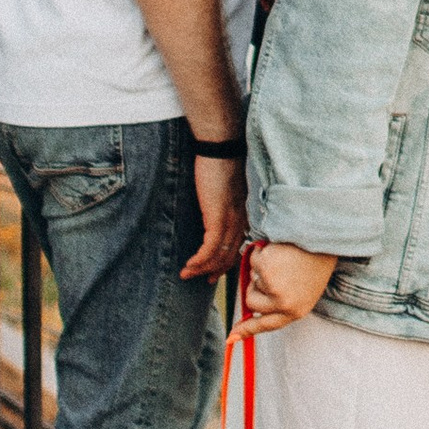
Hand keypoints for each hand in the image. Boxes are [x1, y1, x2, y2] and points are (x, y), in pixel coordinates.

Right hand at [182, 155, 248, 278]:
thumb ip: (221, 206)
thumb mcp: (223, 191)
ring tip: (186, 274)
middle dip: (213, 271)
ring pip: (218, 257)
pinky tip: (189, 265)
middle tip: (200, 279)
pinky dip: (199, 261)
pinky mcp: (218, 220)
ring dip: (201, 269)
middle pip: (229, 257)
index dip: (225, 262)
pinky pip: (209, 250)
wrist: (220, 150)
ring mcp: (230, 223)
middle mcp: (240, 223)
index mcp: (242, 216)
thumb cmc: (219, 164)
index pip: (236, 248)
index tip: (213, 272)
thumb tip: (211, 215)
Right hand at [239, 240, 337, 335]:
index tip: (231, 337)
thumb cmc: (314, 262)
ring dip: (261, 268)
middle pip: (251, 302)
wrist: (325, 239)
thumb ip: (281, 303)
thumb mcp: (303, 290)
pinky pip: (253, 261)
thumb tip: (252, 309)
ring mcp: (273, 287)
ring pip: (251, 279)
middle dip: (253, 287)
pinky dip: (261, 252)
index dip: (247, 330)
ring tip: (283, 259)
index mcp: (296, 311)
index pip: (266, 326)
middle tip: (271, 272)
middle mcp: (283, 304)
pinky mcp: (266, 269)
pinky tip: (278, 249)